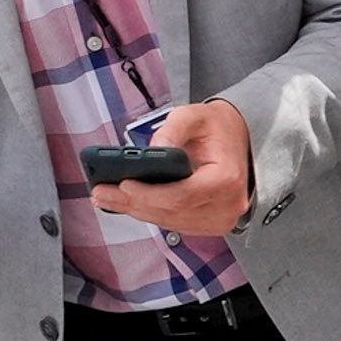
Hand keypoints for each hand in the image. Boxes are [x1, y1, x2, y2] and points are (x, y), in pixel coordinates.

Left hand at [94, 98, 251, 236]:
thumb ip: (172, 129)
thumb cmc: (217, 128)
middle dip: (133, 204)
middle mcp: (227, 205)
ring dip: (137, 211)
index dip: (149, 194)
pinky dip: (152, 214)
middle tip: (102, 193)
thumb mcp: (194, 116)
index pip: (182, 196)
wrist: (238, 139)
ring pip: (170, 222)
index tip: (123, 185)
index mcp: (226, 179)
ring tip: (108, 198)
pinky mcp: (211, 224)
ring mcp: (221, 219)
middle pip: (172, 213)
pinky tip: (130, 204)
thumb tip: (152, 151)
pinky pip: (175, 225)